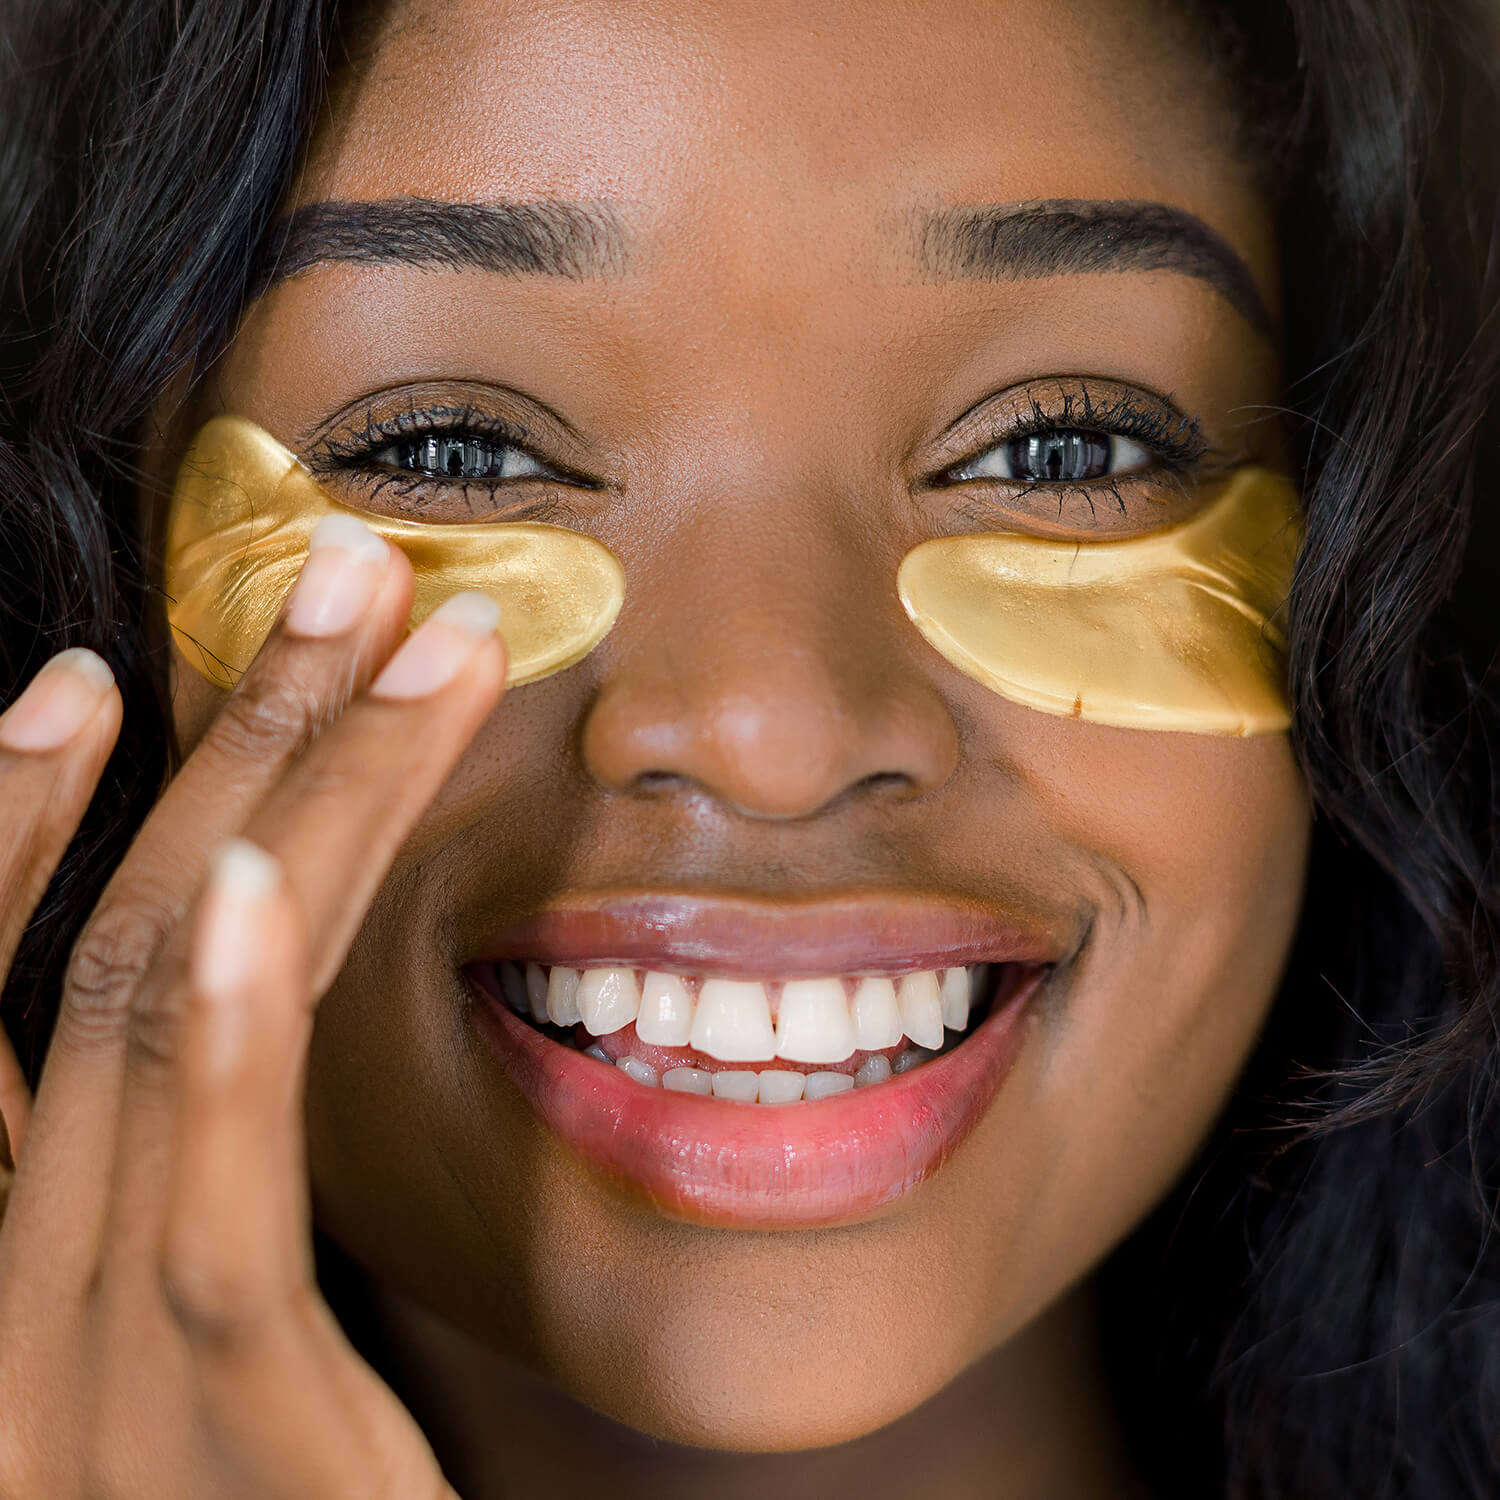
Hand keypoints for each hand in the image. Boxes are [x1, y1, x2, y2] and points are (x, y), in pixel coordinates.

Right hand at [0, 525, 506, 1498]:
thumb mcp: (214, 1373)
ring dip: (274, 804)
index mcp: (13, 1284)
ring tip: (371, 631)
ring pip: (159, 1033)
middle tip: (340, 574)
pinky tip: (264, 882)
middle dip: (226, 746)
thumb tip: (237, 1024)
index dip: (7, 832)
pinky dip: (221, 1038)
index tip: (85, 679)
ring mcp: (77, 1388)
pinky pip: (199, 1218)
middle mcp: (8, 1314)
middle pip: (110, 965)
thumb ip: (199, 1218)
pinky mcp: (206, 1453)